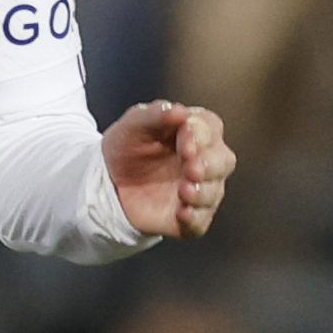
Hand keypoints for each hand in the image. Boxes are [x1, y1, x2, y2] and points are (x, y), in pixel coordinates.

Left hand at [104, 99, 234, 237]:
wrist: (109, 179)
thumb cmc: (128, 145)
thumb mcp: (134, 125)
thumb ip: (155, 114)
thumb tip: (178, 111)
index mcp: (197, 131)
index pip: (210, 129)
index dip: (200, 135)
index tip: (185, 140)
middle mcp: (206, 160)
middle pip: (223, 162)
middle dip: (208, 165)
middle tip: (190, 168)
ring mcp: (201, 189)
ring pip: (213, 192)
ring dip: (202, 192)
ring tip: (184, 190)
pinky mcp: (189, 215)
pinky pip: (200, 221)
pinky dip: (194, 219)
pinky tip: (183, 213)